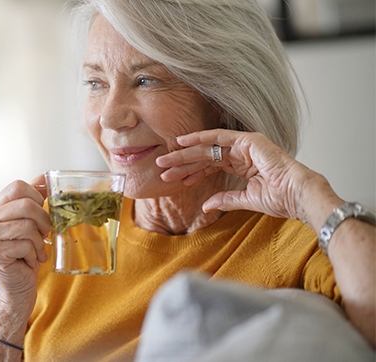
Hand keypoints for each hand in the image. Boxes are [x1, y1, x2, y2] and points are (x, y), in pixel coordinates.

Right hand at [0, 175, 50, 305]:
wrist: (16, 288)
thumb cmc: (24, 255)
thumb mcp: (29, 223)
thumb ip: (32, 199)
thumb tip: (45, 177)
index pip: (18, 186)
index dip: (37, 198)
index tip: (42, 215)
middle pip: (25, 205)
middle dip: (43, 220)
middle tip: (46, 234)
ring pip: (27, 225)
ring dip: (39, 241)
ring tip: (37, 251)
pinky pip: (25, 244)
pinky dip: (34, 253)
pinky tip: (30, 261)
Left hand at [156, 129, 313, 219]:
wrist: (297, 196)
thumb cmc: (280, 198)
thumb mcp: (245, 200)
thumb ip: (225, 200)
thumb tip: (206, 206)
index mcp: (242, 166)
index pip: (210, 166)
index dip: (192, 172)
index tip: (174, 180)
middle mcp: (241, 153)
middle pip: (205, 156)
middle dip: (182, 162)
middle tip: (161, 167)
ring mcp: (244, 145)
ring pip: (207, 147)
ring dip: (185, 153)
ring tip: (164, 160)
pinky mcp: (247, 140)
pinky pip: (218, 137)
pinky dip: (199, 137)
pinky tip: (182, 141)